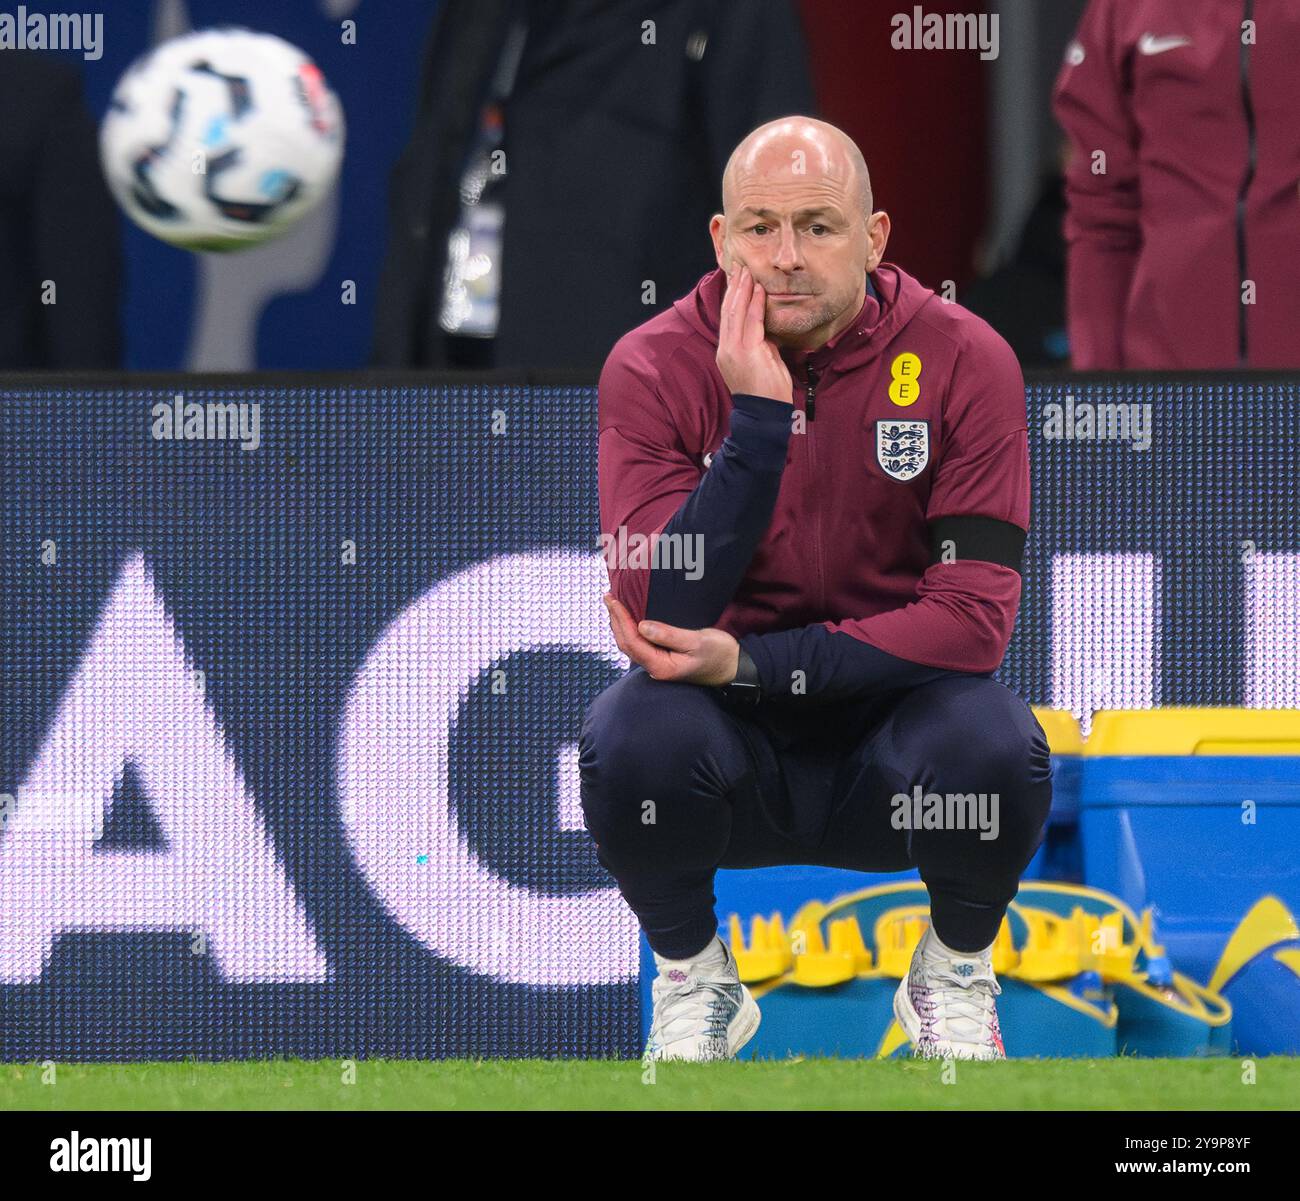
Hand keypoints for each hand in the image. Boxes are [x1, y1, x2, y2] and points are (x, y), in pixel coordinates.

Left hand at [603, 593, 739, 685]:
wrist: (735, 668)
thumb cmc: (719, 654)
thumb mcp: (697, 641)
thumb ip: (669, 635)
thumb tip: (642, 626)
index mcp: (661, 666)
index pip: (632, 641)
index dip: (620, 619)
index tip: (613, 600)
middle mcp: (656, 668)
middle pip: (627, 644)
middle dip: (615, 621)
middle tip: (608, 597)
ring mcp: (659, 664)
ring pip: (632, 645)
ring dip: (620, 625)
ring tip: (614, 606)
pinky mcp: (664, 659)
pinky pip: (641, 644)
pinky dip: (631, 630)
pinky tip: (630, 619)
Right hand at [715, 264, 792, 404]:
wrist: (763, 415)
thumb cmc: (764, 392)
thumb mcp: (759, 363)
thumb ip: (760, 346)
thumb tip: (766, 333)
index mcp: (726, 352)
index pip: (727, 318)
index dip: (732, 297)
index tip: (737, 280)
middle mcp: (726, 349)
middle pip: (728, 310)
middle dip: (734, 287)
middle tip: (740, 268)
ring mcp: (735, 349)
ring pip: (736, 311)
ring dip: (743, 289)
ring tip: (747, 272)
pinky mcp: (747, 351)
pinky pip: (752, 320)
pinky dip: (755, 303)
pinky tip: (758, 289)